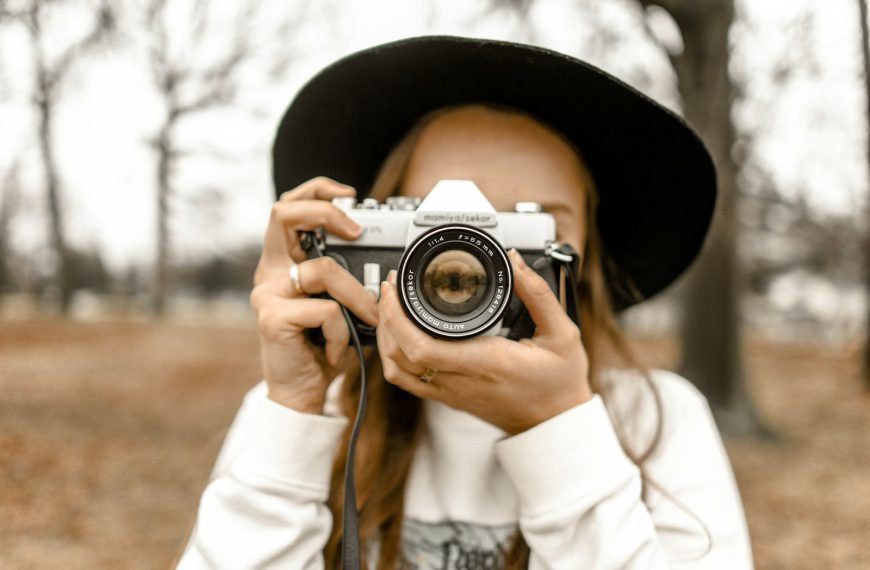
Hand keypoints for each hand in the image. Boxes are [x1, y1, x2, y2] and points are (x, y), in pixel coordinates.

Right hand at [250, 177, 378, 412]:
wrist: (302, 392)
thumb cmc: (323, 346)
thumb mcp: (338, 304)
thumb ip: (345, 278)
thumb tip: (383, 259)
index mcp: (283, 262)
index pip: (288, 207)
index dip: (316, 190)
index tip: (350, 195)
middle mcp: (269, 272)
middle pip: (283, 214)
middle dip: (325, 212)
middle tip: (357, 231)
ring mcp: (267, 294)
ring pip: (322, 271)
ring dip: (357, 297)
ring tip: (366, 321)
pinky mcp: (272, 319)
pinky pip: (326, 310)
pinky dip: (344, 332)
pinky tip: (338, 351)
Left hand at [376, 248, 591, 433]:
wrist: (557, 424)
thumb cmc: (560, 382)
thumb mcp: (563, 334)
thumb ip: (539, 295)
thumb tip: (515, 262)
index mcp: (486, 362)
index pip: (422, 347)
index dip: (397, 316)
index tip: (396, 286)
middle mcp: (461, 381)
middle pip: (399, 356)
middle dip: (385, 317)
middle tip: (391, 287)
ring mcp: (451, 393)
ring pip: (397, 371)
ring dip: (384, 338)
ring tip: (390, 307)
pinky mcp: (449, 398)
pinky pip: (408, 381)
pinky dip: (393, 357)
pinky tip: (399, 335)